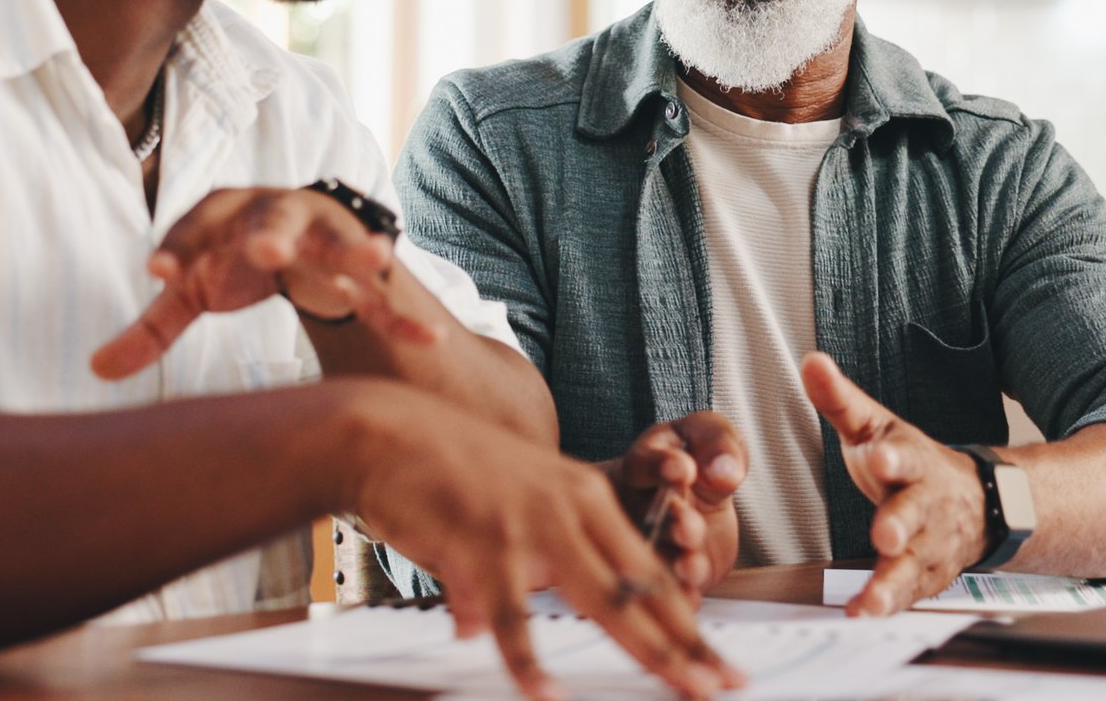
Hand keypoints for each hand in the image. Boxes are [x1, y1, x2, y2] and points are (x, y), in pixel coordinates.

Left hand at [91, 186, 440, 379]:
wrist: (302, 231)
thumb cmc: (234, 259)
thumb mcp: (194, 290)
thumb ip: (151, 328)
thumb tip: (95, 370)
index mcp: (227, 212)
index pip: (197, 222)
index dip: (178, 245)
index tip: (157, 273)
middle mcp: (277, 214)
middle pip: (273, 217)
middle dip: (271, 232)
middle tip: (267, 249)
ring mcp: (324, 237)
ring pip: (340, 241)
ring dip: (357, 251)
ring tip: (376, 260)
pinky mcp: (358, 269)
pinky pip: (382, 294)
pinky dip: (403, 313)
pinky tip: (429, 337)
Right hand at [351, 388, 747, 700]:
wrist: (384, 431)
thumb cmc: (436, 470)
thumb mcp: (493, 518)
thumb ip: (496, 576)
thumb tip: (481, 628)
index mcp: (584, 497)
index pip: (649, 566)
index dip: (685, 617)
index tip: (716, 659)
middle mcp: (572, 508)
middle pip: (645, 586)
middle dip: (688, 642)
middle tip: (722, 684)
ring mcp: (534, 524)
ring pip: (607, 599)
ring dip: (650, 650)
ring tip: (681, 688)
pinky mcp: (487, 542)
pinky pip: (515, 617)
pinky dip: (531, 661)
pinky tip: (547, 696)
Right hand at [610, 412, 746, 593]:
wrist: (694, 494)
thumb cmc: (698, 460)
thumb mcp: (711, 437)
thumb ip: (718, 444)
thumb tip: (723, 470)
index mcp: (645, 464)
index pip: (647, 463)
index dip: (662, 466)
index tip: (683, 469)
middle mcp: (640, 505)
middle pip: (650, 515)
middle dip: (672, 522)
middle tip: (688, 525)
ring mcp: (650, 541)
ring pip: (656, 556)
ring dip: (675, 563)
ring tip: (692, 566)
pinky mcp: (666, 572)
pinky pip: (669, 586)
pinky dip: (681, 594)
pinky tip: (692, 597)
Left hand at [799, 352, 990, 615]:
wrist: (978, 502)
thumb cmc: (910, 464)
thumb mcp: (877, 427)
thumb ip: (841, 401)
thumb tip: (811, 361)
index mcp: (912, 460)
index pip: (907, 455)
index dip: (895, 457)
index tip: (881, 457)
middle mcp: (927, 503)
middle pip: (916, 513)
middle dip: (901, 524)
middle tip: (885, 535)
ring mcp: (931, 543)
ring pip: (915, 564)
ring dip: (893, 582)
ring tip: (872, 601)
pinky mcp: (928, 576)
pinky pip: (910, 594)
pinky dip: (890, 605)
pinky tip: (864, 614)